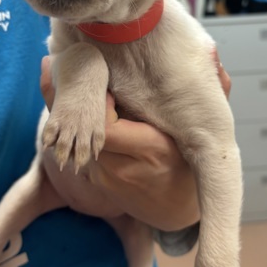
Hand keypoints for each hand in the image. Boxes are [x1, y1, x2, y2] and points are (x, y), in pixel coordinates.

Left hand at [40, 48, 230, 230]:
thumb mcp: (205, 128)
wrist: (179, 209)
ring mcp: (108, 178)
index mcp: (153, 149)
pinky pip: (81, 150)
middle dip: (68, 99)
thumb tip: (213, 57)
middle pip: (82, 132)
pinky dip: (76, 130)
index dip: (94, 102)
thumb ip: (213, 92)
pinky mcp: (99, 183)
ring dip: (69, 113)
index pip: (107, 127)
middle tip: (53, 64)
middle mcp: (125, 167)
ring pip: (76, 140)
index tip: (96, 78)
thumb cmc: (192, 160)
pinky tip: (73, 111)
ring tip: (60, 79)